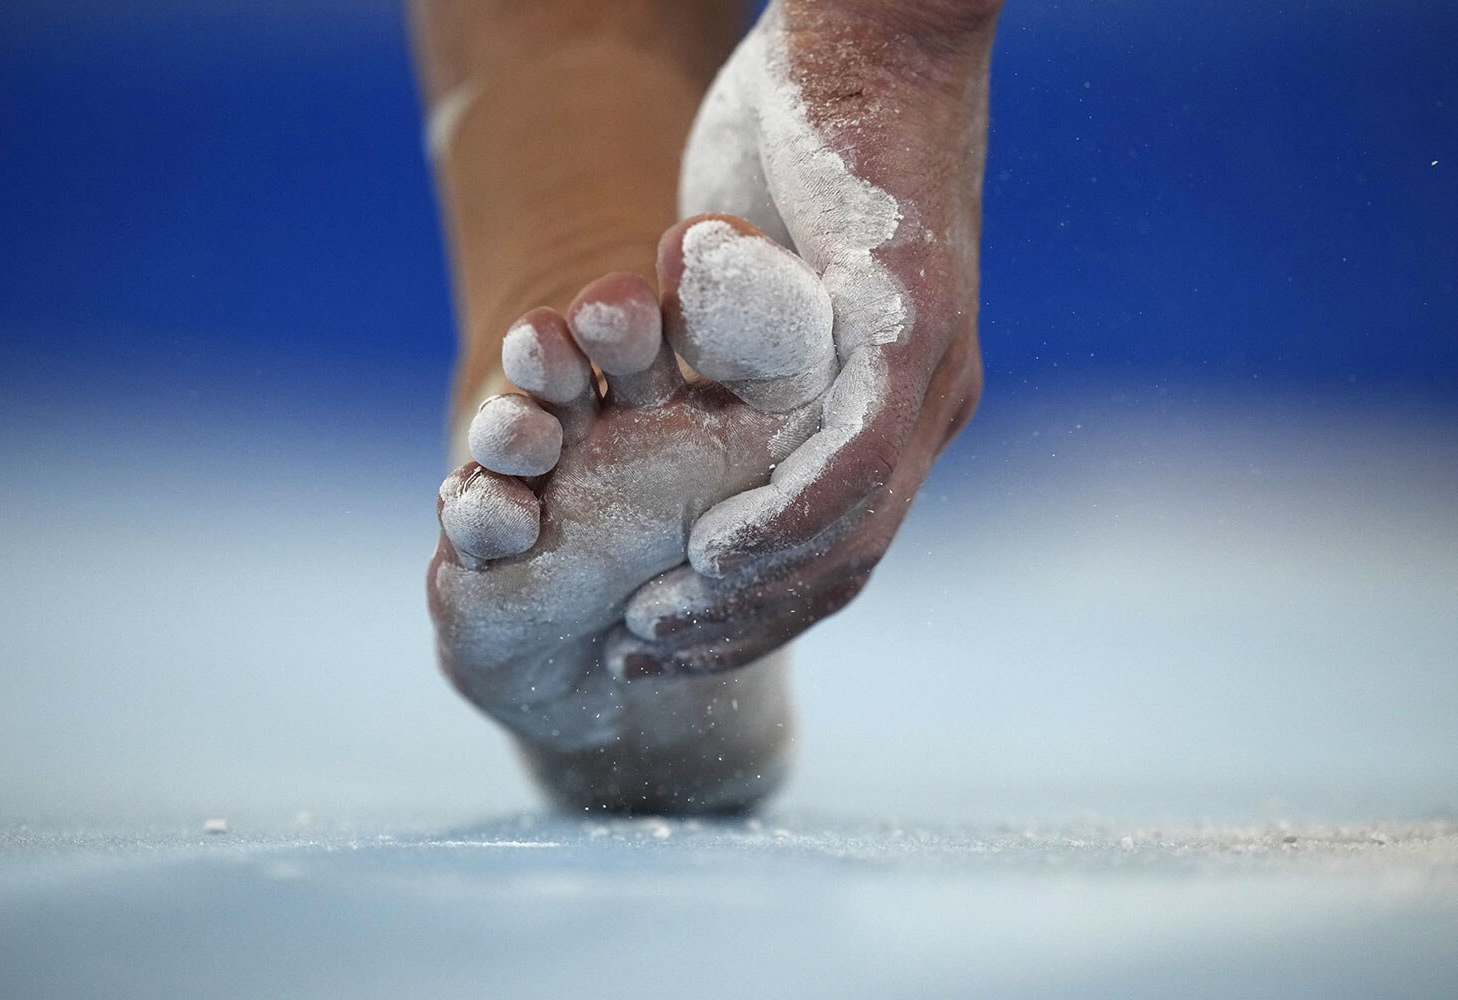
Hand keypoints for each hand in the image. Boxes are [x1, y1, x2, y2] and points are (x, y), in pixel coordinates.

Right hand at [614, 0, 997, 673]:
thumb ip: (736, 345)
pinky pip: (853, 464)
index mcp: (898, 402)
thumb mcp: (761, 272)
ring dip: (756, 596)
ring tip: (668, 626)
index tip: (668, 627)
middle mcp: (926, 404)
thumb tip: (683, 377)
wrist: (873, 31)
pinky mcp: (911, 327)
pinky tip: (715, 557)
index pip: (833, 542)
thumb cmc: (806, 141)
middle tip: (653, 653)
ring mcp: (928, 372)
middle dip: (745, 624)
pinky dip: (786, 526)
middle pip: (843, 563)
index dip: (753, 603)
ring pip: (851, 533)